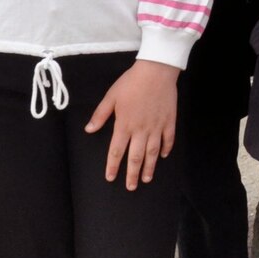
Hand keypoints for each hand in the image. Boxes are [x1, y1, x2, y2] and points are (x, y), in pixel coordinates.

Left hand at [85, 59, 178, 188]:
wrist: (156, 71)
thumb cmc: (131, 82)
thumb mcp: (111, 96)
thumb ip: (100, 115)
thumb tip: (89, 129)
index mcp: (124, 125)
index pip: (116, 151)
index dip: (113, 166)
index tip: (110, 177)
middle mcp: (141, 130)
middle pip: (136, 157)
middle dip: (132, 174)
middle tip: (131, 187)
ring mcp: (157, 126)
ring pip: (153, 152)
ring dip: (149, 167)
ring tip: (147, 179)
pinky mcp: (169, 121)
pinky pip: (168, 139)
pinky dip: (166, 148)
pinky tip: (163, 156)